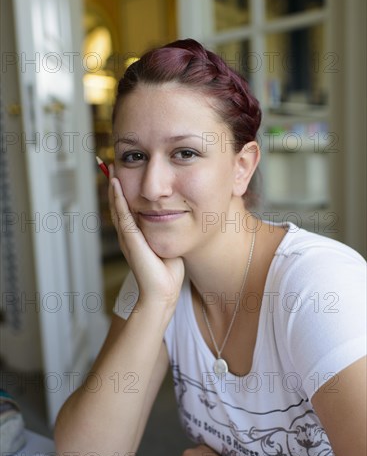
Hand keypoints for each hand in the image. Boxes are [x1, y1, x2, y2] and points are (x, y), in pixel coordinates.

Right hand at [108, 165, 183, 306]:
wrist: (163, 292)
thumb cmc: (168, 272)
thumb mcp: (168, 242)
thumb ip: (169, 228)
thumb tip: (179, 213)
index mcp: (136, 233)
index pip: (127, 206)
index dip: (124, 189)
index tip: (123, 170)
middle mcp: (128, 233)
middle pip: (118, 203)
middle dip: (114, 183)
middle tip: (110, 163)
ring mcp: (127, 236)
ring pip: (117, 206)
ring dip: (113, 186)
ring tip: (110, 167)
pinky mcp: (130, 240)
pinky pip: (123, 215)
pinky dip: (118, 199)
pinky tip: (116, 184)